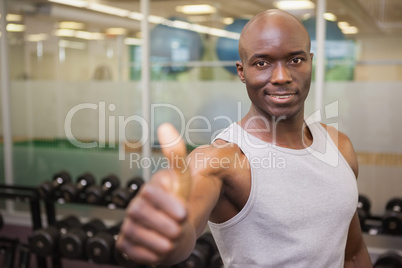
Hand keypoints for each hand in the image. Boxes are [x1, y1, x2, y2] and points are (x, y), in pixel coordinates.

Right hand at [116, 123, 191, 263]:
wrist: (175, 235)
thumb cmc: (178, 206)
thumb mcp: (182, 183)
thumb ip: (176, 157)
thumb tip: (165, 125)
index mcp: (148, 191)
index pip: (152, 193)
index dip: (168, 204)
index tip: (184, 214)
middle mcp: (135, 207)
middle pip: (142, 215)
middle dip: (165, 225)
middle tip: (179, 231)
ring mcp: (128, 226)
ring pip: (137, 234)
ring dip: (158, 242)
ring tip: (171, 242)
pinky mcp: (125, 244)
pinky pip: (132, 251)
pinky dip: (148, 255)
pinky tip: (159, 251)